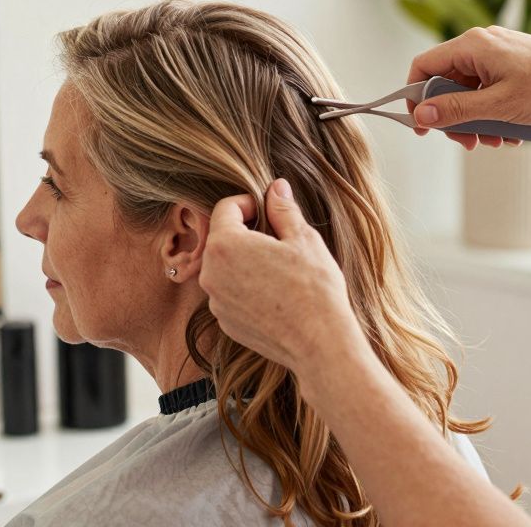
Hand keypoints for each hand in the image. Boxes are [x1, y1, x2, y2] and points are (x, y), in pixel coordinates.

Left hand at [199, 178, 363, 373]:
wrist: (319, 343)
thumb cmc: (314, 287)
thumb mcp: (303, 238)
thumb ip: (283, 209)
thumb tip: (276, 187)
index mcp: (225, 245)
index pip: (225, 208)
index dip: (249, 203)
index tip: (269, 210)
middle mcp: (210, 274)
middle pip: (222, 238)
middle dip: (247, 232)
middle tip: (279, 239)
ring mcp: (216, 302)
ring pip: (226, 267)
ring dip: (246, 261)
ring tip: (280, 269)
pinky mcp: (226, 323)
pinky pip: (231, 294)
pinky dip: (247, 287)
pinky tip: (276, 294)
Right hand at [407, 25, 530, 149]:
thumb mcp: (498, 106)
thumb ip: (456, 110)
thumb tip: (421, 116)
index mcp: (473, 45)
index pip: (424, 66)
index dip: (416, 97)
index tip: (421, 126)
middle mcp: (482, 45)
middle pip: (446, 83)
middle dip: (455, 117)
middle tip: (468, 142)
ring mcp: (498, 55)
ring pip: (469, 91)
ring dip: (477, 120)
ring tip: (498, 139)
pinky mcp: (512, 66)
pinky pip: (488, 90)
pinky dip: (493, 113)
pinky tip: (511, 131)